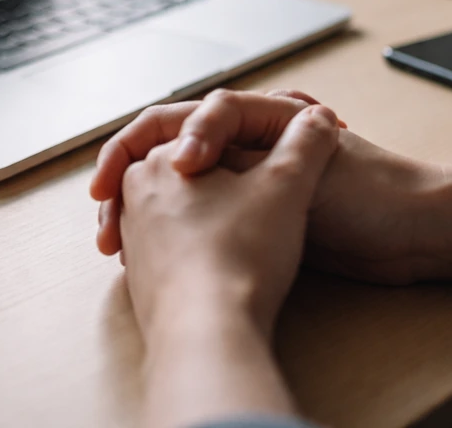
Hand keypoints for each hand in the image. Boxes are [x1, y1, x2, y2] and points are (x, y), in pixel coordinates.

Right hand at [92, 90, 441, 285]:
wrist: (414, 233)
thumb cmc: (369, 195)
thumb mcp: (301, 170)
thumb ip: (247, 154)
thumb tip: (184, 150)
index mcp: (259, 117)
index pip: (185, 116)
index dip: (152, 143)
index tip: (139, 178)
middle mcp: (249, 141)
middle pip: (168, 144)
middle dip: (128, 170)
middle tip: (101, 205)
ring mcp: (249, 176)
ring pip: (176, 181)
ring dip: (141, 200)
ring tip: (115, 233)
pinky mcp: (255, 211)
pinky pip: (196, 212)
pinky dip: (167, 226)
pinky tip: (150, 249)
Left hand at [118, 103, 340, 338]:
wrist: (208, 332)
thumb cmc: (242, 252)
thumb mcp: (289, 184)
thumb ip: (306, 142)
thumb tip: (318, 119)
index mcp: (160, 159)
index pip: (181, 129)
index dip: (220, 136)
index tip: (254, 153)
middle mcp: (134, 196)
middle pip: (170, 166)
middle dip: (201, 167)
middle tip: (241, 181)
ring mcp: (133, 242)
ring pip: (163, 208)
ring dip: (194, 209)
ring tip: (237, 225)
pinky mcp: (140, 282)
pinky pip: (163, 249)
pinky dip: (188, 246)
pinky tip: (221, 261)